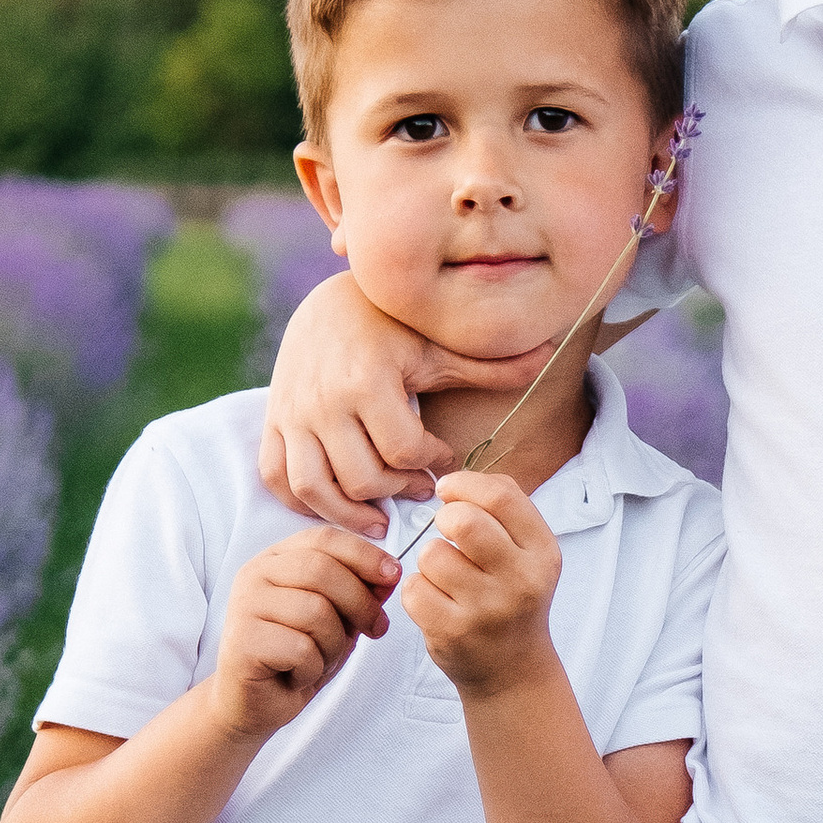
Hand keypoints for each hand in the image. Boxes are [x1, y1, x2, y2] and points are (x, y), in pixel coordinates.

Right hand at [209, 530, 398, 742]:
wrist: (254, 703)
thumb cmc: (295, 657)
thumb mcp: (338, 619)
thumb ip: (360, 593)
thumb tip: (390, 573)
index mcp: (276, 559)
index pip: (324, 538)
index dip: (364, 554)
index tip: (392, 575)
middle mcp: (255, 574)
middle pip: (322, 570)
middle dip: (361, 602)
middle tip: (375, 629)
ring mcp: (244, 606)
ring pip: (315, 611)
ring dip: (334, 644)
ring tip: (322, 659)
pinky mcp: (242, 642)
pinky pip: (300, 649)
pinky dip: (313, 668)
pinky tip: (298, 675)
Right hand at [259, 271, 546, 532]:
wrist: (328, 302)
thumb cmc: (392, 326)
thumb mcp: (438, 346)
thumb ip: (489, 364)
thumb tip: (549, 356)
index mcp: (368, 381)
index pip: (402, 450)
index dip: (429, 465)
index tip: (443, 459)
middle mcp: (324, 401)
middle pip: (361, 477)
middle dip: (395, 492)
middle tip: (419, 491)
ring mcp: (293, 412)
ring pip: (314, 486)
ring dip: (347, 512)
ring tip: (379, 520)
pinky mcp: (273, 419)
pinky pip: (276, 475)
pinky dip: (301, 499)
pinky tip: (334, 503)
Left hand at [398, 471, 560, 701]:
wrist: (513, 670)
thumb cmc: (513, 598)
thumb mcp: (528, 552)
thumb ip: (504, 508)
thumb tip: (455, 481)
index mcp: (542, 552)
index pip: (501, 496)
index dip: (464, 484)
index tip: (448, 491)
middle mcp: (521, 581)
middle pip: (464, 522)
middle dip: (444, 519)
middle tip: (446, 532)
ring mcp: (487, 610)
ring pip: (432, 555)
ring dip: (430, 560)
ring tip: (446, 576)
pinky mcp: (453, 634)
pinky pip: (414, 589)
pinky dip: (418, 590)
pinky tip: (436, 601)